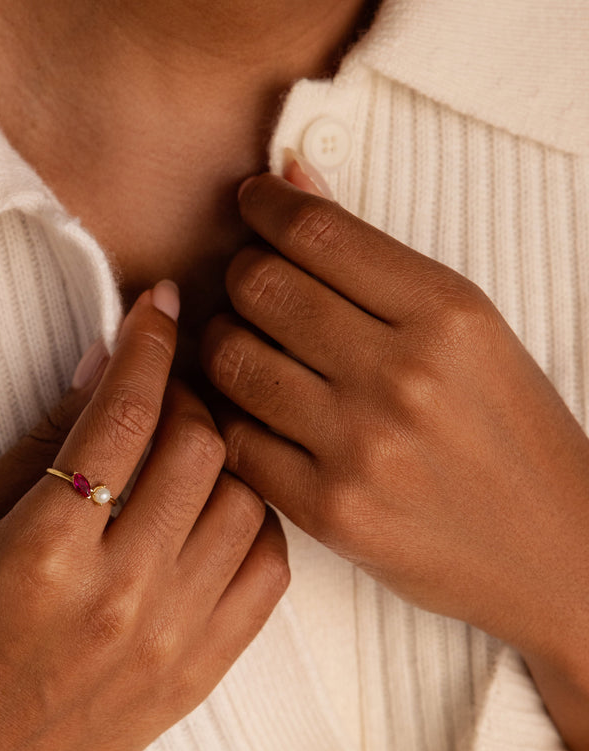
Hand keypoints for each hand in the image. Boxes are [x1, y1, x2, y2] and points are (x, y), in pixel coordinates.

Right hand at [0, 284, 287, 750]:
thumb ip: (33, 450)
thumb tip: (99, 372)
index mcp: (44, 552)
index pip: (121, 415)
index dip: (146, 343)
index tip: (158, 303)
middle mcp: (121, 593)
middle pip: (198, 445)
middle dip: (188, 390)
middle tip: (166, 382)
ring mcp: (173, 639)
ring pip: (244, 499)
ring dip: (222, 453)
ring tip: (187, 446)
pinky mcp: (203, 674)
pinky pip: (267, 570)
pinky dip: (251, 521)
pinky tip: (213, 509)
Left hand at [200, 170, 588, 704]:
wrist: (549, 552)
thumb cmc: (508, 433)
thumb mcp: (468, 332)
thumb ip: (373, 258)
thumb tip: (290, 178)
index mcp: (449, 316)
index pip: (317, 233)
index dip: (264, 207)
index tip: (251, 204)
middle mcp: (402, 377)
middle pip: (261, 289)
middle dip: (238, 275)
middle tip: (246, 286)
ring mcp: (361, 449)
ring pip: (232, 361)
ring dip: (221, 343)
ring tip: (242, 344)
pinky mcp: (328, 511)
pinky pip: (234, 440)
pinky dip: (227, 415)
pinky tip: (246, 408)